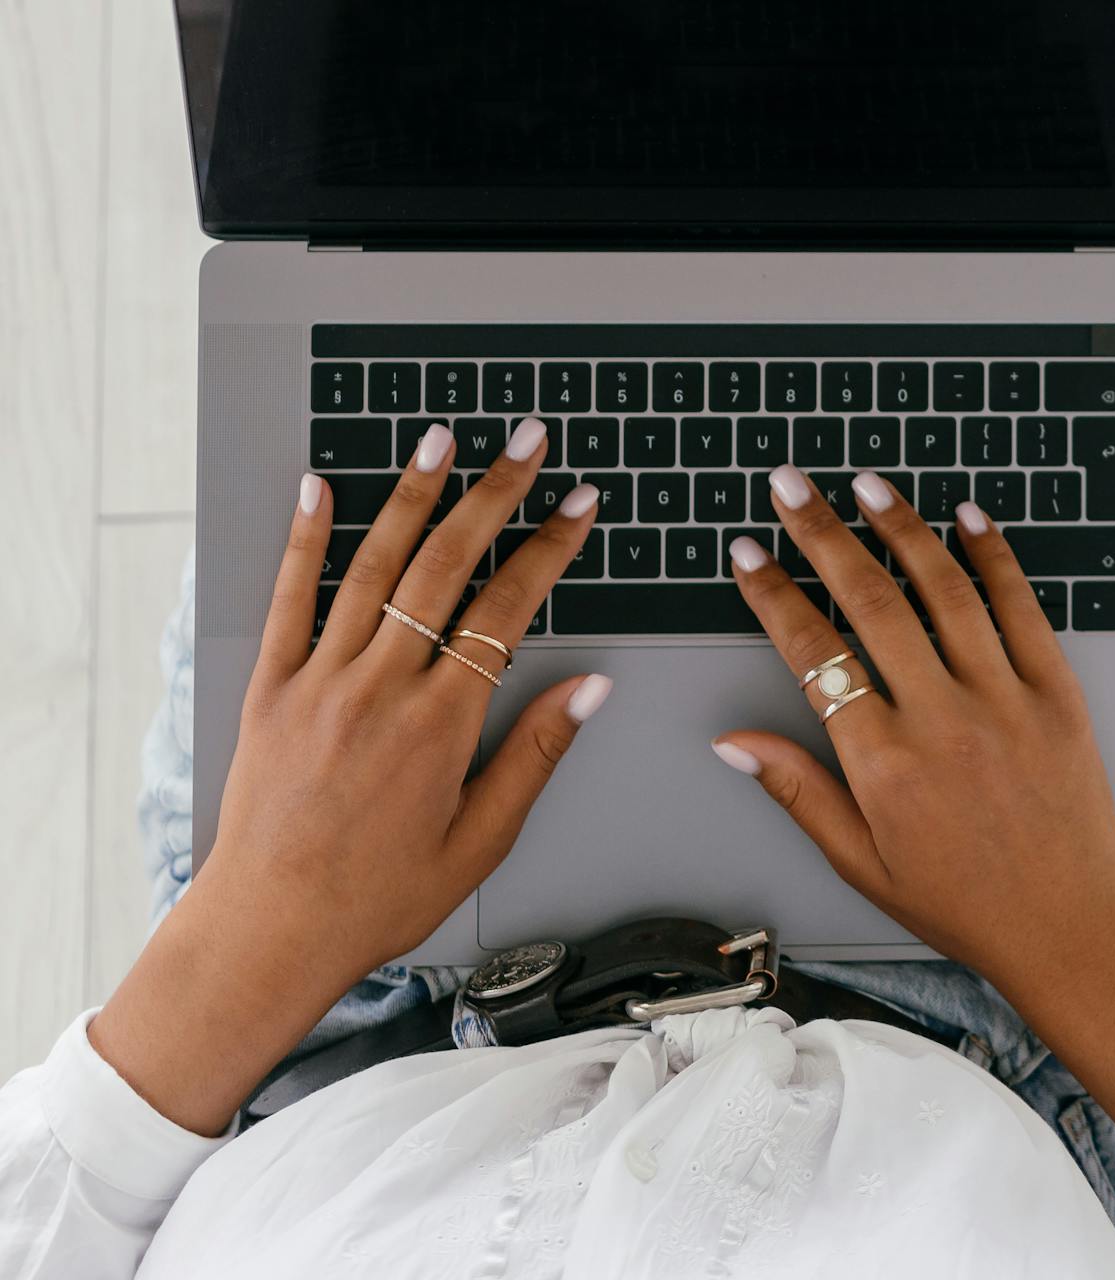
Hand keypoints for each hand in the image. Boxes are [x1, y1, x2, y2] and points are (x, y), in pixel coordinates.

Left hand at [90, 422, 605, 1131]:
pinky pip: (288, 598)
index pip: (509, 608)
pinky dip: (304, 537)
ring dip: (413, 494)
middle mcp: (382, 688)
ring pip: (374, 565)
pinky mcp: (269, 688)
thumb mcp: (479, 842)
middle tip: (526, 441)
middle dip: (495, 493)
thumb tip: (587, 687)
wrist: (269, 933)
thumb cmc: (377, 899)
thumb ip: (534, 755)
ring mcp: (321, 681)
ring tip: (442, 438)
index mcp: (441, 724)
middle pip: (447, 565)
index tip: (577, 504)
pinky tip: (319, 486)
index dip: (550, 548)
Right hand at [713, 469, 1114, 1013]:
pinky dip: (992, 556)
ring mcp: (1003, 698)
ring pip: (943, 588)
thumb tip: (733, 741)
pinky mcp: (1056, 690)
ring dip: (900, 526)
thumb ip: (797, 790)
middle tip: (789, 485)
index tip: (748, 553)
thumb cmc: (963, 901)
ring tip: (864, 484)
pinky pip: (1020, 607)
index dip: (773, 595)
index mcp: (884, 763)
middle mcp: (941, 719)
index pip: (812, 654)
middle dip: (821, 533)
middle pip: (870, 600)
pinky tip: (966, 517)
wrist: (1070, 926)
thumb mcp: (861, 861)